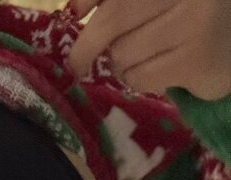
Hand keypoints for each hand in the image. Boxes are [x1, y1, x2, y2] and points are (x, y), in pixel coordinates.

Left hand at [66, 0, 230, 100]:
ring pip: (123, 53)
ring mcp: (195, 21)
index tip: (74, 14)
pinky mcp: (196, 59)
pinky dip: (138, 80)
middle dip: (87, 45)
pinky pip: (140, 77)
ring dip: (121, 64)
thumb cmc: (184, 13)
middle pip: (114, 17)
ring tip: (142, 58)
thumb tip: (74, 9)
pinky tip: (158, 71)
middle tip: (76, 64)